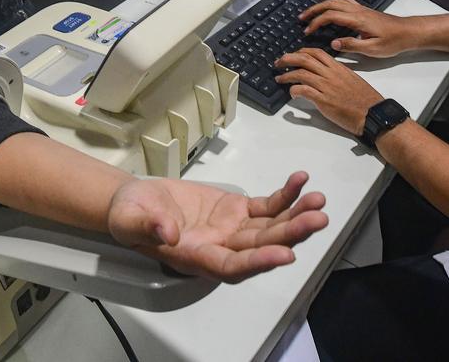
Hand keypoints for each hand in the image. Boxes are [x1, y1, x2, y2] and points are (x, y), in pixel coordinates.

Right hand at [107, 172, 327, 282]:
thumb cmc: (130, 214)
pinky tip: (300, 182)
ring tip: (319, 201)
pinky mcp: (238, 210)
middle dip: (291, 234)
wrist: (136, 201)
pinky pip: (267, 206)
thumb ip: (149, 227)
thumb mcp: (130, 220)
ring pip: (271, 227)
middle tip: (317, 220)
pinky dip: (285, 196)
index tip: (285, 254)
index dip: (259, 262)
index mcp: (197, 258)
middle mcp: (222, 248)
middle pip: (262, 246)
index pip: (233, 266)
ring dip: (296, 216)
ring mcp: (233, 230)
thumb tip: (169, 233)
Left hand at [275, 49, 384, 136]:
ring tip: (280, 78)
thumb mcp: (353, 80)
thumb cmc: (366, 100)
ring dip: (286, 75)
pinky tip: (292, 94)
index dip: (302, 51)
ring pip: (300, 73)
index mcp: (338, 68)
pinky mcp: (323, 100)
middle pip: (305, 59)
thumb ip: (339, 75)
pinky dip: (294, 90)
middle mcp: (331, 74)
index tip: (294, 54)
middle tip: (279, 62)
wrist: (372, 114)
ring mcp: (326, 87)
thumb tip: (327, 76)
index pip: (317, 53)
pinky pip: (303, 90)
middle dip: (288, 59)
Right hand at [299, 0, 420, 57]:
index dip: (316, 22)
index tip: (308, 31)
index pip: (331, 16)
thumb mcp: (373, 49)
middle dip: (314, 10)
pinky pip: (344, 2)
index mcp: (358, 20)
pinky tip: (330, 9)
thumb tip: (334, 43)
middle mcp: (358, 11)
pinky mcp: (365, 11)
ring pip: (337, 0)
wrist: (408, 32)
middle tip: (302, 18)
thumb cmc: (393, 41)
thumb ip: (352, 46)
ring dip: (322, 5)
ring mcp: (362, 9)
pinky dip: (333, 3)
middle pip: (331, 4)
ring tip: (312, 13)